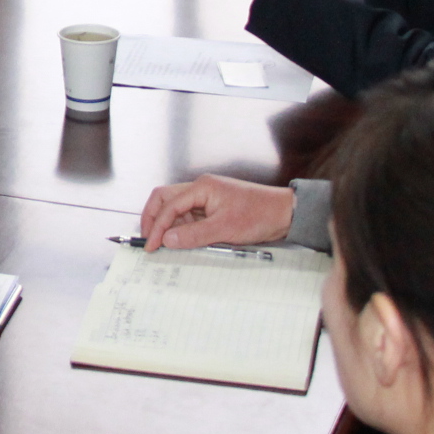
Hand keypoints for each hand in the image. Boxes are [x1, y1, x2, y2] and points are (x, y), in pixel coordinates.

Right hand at [140, 175, 296, 250]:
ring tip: (165, 245)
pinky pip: (190, 217)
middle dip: (153, 219)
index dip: (157, 227)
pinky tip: (182, 242)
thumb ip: (193, 235)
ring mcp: (206, 199)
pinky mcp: (213, 209)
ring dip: (168, 226)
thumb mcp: (225, 228)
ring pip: (176, 209)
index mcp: (202, 187)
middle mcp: (201, 189)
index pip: (168, 205)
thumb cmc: (260, 214)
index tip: (151, 245)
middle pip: (165, 199)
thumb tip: (167, 240)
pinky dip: (182, 230)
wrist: (284, 213)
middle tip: (149, 240)